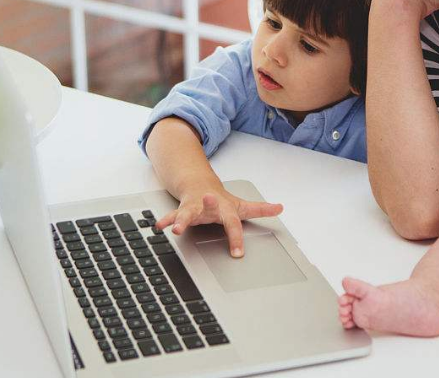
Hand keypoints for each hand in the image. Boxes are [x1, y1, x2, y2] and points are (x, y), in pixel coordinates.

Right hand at [154, 185, 282, 257]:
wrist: (199, 185)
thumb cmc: (222, 201)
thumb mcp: (242, 205)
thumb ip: (260, 209)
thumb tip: (280, 207)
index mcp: (226, 208)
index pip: (233, 223)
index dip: (236, 238)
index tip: (237, 254)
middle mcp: (210, 205)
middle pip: (211, 205)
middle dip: (210, 202)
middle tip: (208, 198)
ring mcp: (195, 207)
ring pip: (187, 212)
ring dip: (181, 218)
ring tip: (177, 228)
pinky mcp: (182, 209)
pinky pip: (172, 215)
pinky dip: (166, 220)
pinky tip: (158, 227)